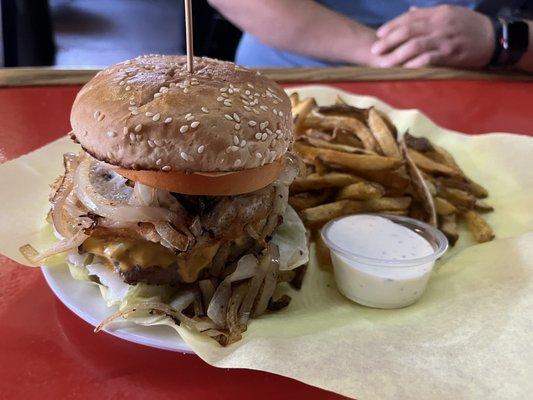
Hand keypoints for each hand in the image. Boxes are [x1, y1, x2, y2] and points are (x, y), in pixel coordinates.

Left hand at [371, 5, 494, 67]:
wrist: (494, 38)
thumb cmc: (469, 26)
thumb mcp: (449, 14)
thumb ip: (428, 14)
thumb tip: (410, 12)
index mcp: (438, 13)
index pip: (409, 18)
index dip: (392, 26)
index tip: (379, 34)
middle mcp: (439, 24)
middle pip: (408, 31)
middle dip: (389, 41)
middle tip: (375, 49)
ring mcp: (445, 39)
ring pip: (416, 45)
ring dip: (398, 55)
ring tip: (384, 63)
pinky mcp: (451, 54)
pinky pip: (429, 59)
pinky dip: (415, 64)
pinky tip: (404, 69)